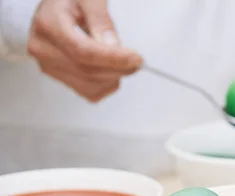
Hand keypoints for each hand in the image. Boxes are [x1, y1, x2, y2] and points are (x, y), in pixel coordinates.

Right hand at [28, 0, 142, 101]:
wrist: (56, 10)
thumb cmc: (70, 1)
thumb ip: (100, 19)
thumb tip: (113, 45)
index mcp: (48, 25)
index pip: (84, 52)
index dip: (113, 58)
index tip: (136, 59)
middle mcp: (44, 49)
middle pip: (88, 71)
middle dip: (119, 68)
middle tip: (137, 60)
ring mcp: (50, 67)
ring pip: (92, 85)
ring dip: (114, 76)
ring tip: (120, 59)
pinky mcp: (60, 79)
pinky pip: (91, 93)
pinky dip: (107, 84)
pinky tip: (109, 68)